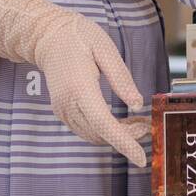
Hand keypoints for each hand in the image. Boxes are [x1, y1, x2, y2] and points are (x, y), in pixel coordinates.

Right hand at [0, 0, 149, 165]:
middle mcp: (68, 105)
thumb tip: (137, 104)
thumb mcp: (105, 49)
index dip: (125, 143)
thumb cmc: (78, 37)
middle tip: (149, 126)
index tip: (141, 159)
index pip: (105, 124)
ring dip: (118, 136)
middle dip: (128, 138)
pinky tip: (123, 122)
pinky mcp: (63, 111)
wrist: (47, 36)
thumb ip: (121, 78)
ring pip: (94, 136)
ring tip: (140, 123)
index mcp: (80, 89)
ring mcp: (63, 110)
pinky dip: (106, 131)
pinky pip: (87, 129)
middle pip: (101, 134)